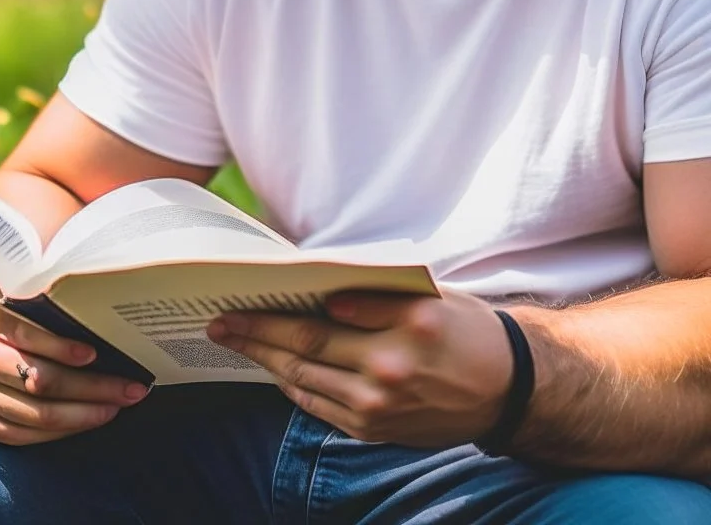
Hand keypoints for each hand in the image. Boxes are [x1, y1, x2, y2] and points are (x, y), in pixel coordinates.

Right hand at [0, 303, 148, 444]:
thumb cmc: (2, 334)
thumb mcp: (11, 315)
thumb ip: (37, 315)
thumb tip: (89, 317)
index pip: (24, 336)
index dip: (58, 346)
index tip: (92, 353)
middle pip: (42, 381)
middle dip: (92, 386)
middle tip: (129, 387)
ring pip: (39, 414)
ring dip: (84, 413)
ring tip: (116, 405)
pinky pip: (26, 435)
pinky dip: (61, 430)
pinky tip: (86, 421)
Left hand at [207, 287, 512, 445]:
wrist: (506, 389)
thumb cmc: (463, 328)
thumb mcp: (429, 295)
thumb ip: (376, 295)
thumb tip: (319, 295)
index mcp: (407, 323)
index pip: (329, 314)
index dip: (279, 309)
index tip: (245, 295)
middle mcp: (391, 368)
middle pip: (306, 348)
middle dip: (256, 334)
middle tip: (219, 322)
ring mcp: (380, 405)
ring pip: (305, 380)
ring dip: (264, 361)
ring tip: (235, 342)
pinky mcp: (375, 430)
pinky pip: (320, 406)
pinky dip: (292, 386)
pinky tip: (274, 369)